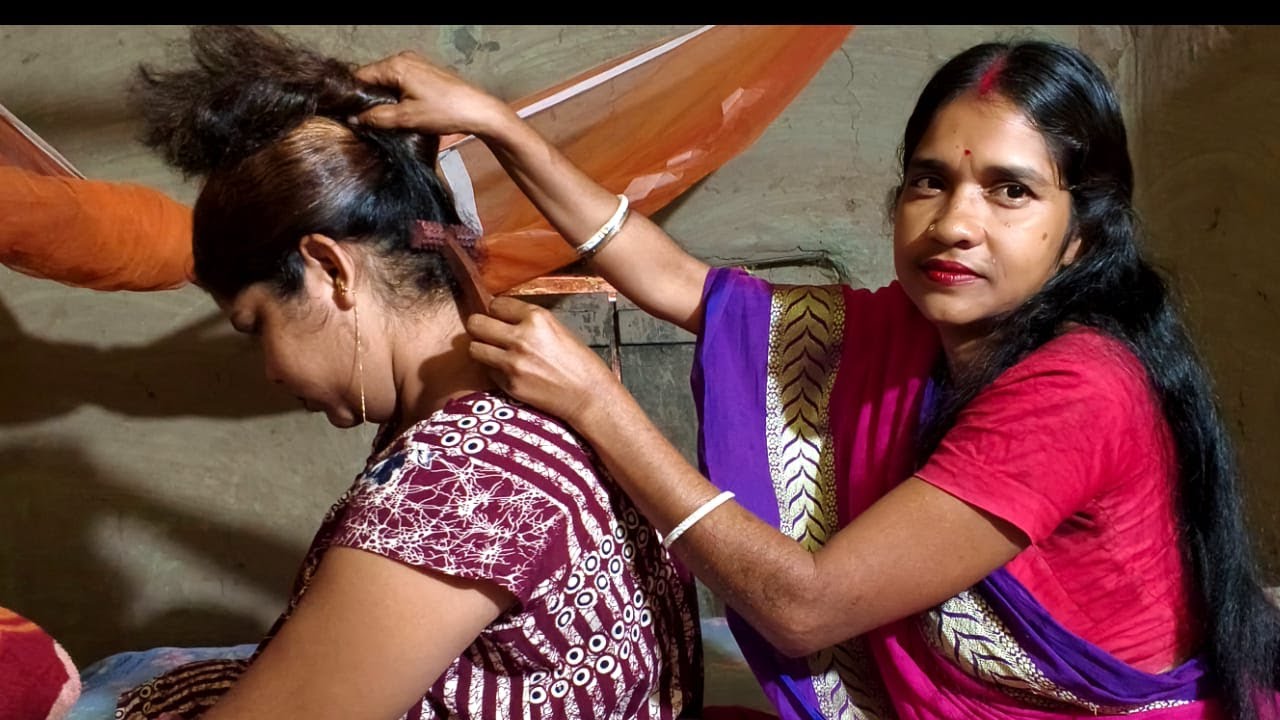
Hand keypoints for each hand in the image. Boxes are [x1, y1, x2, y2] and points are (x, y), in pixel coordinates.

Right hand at [351, 51, 513, 137]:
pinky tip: (400, 111)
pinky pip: (402, 81)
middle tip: (365, 119)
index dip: (353, 95)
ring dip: (384, 97)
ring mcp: (417, 64)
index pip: (361, 76)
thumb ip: (377, 117)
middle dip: (369, 97)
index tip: (349, 113)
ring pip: (389, 80)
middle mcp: (404, 58)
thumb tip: (354, 119)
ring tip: (383, 118)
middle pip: (375, 77)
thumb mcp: (406, 118)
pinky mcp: (426, 72)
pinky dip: (398, 94)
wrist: (478, 111)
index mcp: (396, 65)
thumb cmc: (444, 112)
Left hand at [465, 296, 620, 426]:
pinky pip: (487, 371)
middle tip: (487, 333)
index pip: (496, 304)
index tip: (499, 318)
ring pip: (475, 348)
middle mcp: (521, 337)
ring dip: (482, 349)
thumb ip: (529, 322)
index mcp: (537, 318)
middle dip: (480, 327)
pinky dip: (494, 370)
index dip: (496, 312)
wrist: (589, 395)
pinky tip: (511, 372)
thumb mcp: (557, 329)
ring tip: (495, 353)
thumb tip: (502, 319)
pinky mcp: (509, 384)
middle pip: (476, 324)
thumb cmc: (579, 363)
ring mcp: (513, 362)